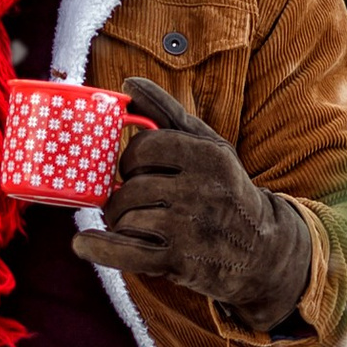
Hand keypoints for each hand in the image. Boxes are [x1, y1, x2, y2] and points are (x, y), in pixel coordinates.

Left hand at [72, 76, 312, 331]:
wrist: (263, 250)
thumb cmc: (225, 189)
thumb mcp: (208, 146)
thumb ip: (167, 113)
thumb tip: (129, 84)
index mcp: (208, 155)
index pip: (143, 147)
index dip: (131, 159)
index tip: (136, 170)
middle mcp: (201, 190)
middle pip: (130, 186)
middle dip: (123, 195)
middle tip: (135, 202)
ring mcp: (189, 228)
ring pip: (125, 217)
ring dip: (121, 222)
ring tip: (137, 224)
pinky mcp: (179, 261)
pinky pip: (124, 251)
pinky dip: (99, 248)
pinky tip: (83, 244)